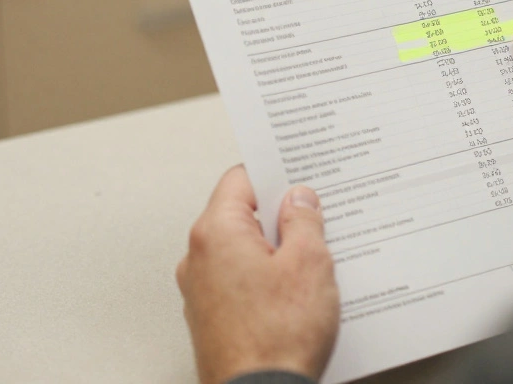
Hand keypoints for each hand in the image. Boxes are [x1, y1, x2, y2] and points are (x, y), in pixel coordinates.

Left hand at [176, 166, 339, 383]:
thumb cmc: (277, 337)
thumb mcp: (309, 264)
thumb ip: (303, 221)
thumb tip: (299, 199)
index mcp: (216, 232)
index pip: (240, 179)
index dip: (274, 176)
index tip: (299, 181)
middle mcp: (198, 258)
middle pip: (240, 216)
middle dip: (278, 217)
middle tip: (314, 223)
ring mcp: (200, 290)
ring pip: (241, 251)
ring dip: (273, 252)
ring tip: (309, 266)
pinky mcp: (210, 317)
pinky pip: (239, 282)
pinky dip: (264, 280)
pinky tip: (293, 296)